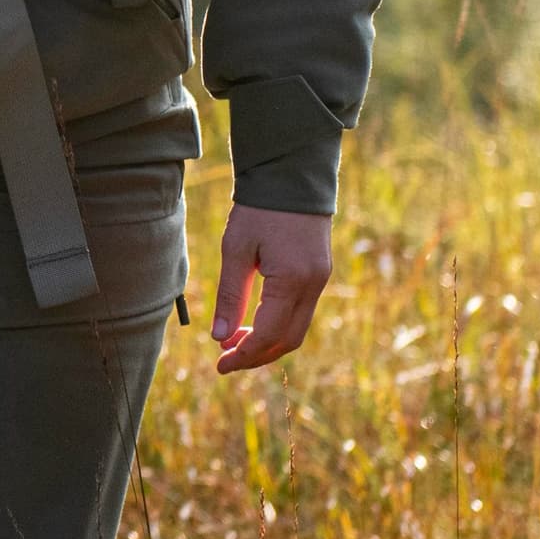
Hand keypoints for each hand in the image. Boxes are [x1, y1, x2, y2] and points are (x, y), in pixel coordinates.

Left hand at [210, 204, 332, 374]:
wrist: (292, 174)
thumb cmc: (259, 208)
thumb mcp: (235, 248)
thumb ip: (229, 294)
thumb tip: (219, 337)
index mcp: (292, 281)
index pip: (268, 336)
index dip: (244, 355)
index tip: (220, 364)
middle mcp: (313, 285)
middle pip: (288, 340)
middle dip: (257, 355)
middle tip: (225, 358)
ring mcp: (320, 280)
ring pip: (296, 329)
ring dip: (267, 342)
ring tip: (234, 341)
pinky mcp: (320, 273)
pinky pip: (301, 312)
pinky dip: (278, 325)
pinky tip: (254, 321)